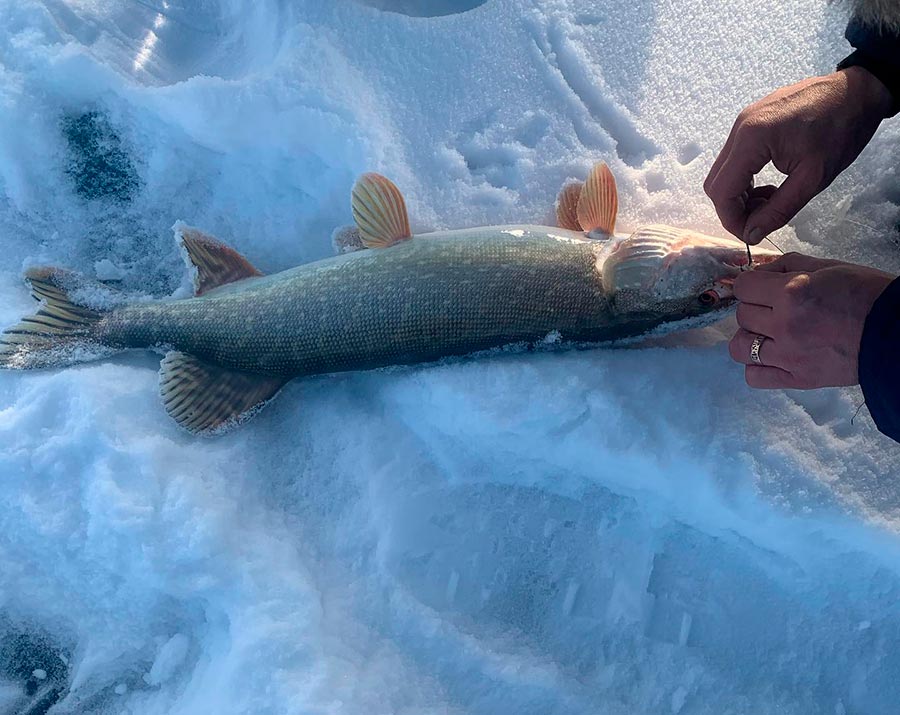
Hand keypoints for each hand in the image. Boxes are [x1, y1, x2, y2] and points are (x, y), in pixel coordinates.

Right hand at [704, 67, 892, 243]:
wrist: (857, 92)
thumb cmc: (841, 131)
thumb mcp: (813, 178)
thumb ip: (778, 210)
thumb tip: (752, 234)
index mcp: (751, 139)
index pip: (722, 191)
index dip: (732, 220)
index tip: (752, 234)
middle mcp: (739, 128)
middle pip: (716, 183)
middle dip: (733, 209)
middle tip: (761, 220)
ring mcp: (742, 122)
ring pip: (723, 172)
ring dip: (740, 195)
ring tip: (770, 201)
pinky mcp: (750, 121)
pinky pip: (735, 158)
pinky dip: (745, 178)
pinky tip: (769, 183)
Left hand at [728, 253, 893, 387]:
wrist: (895, 332)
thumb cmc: (867, 295)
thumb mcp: (829, 267)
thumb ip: (787, 265)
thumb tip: (759, 269)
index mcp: (792, 293)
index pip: (742, 287)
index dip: (750, 284)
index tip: (760, 288)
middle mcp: (785, 325)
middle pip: (741, 315)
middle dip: (754, 308)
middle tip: (774, 309)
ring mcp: (789, 355)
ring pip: (738, 347)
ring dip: (749, 338)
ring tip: (769, 334)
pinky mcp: (797, 379)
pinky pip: (753, 376)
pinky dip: (757, 367)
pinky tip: (772, 357)